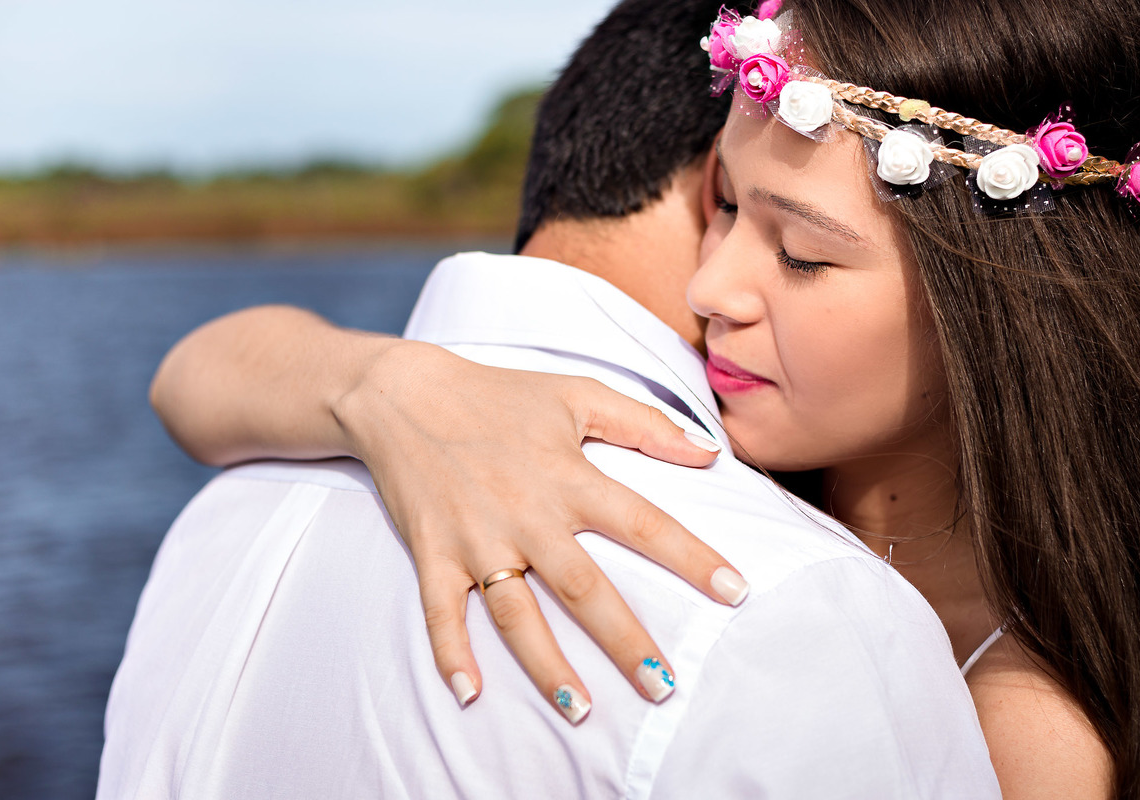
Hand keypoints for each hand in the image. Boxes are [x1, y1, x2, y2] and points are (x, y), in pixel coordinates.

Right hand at [337, 340, 747, 722]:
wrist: (404, 395)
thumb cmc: (500, 394)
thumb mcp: (577, 393)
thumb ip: (646, 423)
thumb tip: (711, 453)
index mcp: (568, 477)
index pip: (644, 523)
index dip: (693, 558)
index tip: (734, 593)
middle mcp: (526, 515)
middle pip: (584, 589)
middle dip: (625, 642)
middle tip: (664, 687)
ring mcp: (475, 538)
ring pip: (516, 615)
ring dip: (547, 666)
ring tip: (580, 710)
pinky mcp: (432, 553)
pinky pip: (440, 612)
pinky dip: (450, 654)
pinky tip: (469, 695)